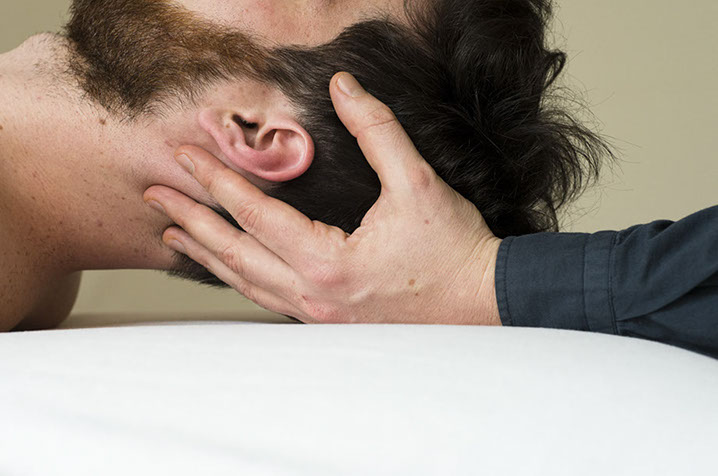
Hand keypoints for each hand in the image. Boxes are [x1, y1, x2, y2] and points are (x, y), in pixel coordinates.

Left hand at [144, 73, 502, 324]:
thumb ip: (378, 130)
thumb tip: (345, 88)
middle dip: (190, 221)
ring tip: (173, 235)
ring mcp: (317, 314)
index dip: (218, 181)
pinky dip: (237, 278)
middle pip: (234, 253)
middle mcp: (313, 295)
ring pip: (245, 283)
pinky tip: (227, 266)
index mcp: (329, 263)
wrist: (480, 302)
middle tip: (154, 196)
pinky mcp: (327, 318)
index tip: (187, 155)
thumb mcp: (419, 183)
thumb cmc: (452, 250)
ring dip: (206, 255)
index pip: (256, 215)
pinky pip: (266, 298)